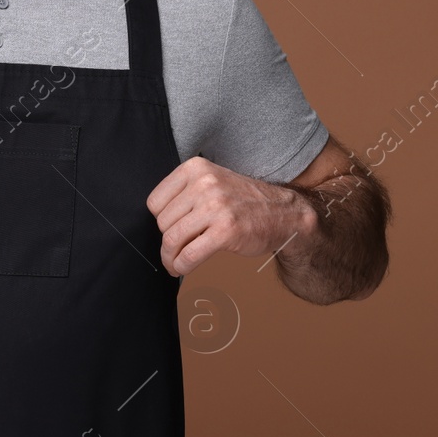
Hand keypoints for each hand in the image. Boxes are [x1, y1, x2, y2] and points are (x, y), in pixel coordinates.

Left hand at [145, 156, 310, 276]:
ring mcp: (216, 206)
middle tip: (174, 250)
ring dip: (169, 258)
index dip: (160, 220)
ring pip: (172, 239)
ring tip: (174, 263)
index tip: (170, 230)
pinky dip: (180, 266)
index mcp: (196, 168)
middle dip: (166, 241)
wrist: (282, 213)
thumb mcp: (212, 181)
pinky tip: (182, 268)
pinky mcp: (225, 231)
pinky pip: (189, 254)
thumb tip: (155, 222)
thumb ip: (184, 193)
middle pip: (162, 222)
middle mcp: (204, 183)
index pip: (155, 202)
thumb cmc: (243, 201)